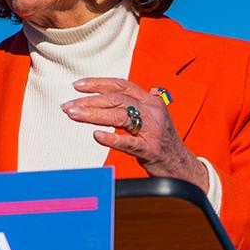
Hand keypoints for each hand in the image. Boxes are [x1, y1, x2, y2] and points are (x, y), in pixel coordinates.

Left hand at [63, 78, 207, 189]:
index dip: (98, 83)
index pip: (122, 85)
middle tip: (68, 106)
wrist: (182, 166)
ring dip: (93, 115)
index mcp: (151, 101)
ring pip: (120, 117)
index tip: (77, 85)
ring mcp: (153, 131)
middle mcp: (153, 111)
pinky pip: (129, 143)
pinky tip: (96, 136)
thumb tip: (98, 102)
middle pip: (117, 100)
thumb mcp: (148, 119)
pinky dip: (112, 138)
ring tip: (73, 115)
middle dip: (89, 101)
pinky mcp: (151, 150)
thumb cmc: (160, 143)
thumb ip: (130, 108)